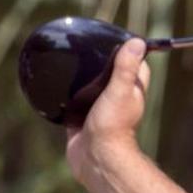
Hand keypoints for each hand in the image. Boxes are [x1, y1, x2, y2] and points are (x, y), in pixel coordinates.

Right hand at [66, 38, 150, 178]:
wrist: (94, 156)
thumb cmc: (112, 125)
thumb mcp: (120, 91)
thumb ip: (127, 68)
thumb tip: (137, 42)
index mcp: (133, 89)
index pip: (137, 63)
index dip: (130, 49)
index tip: (116, 36)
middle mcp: (119, 97)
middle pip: (112, 73)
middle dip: (103, 60)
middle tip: (87, 45)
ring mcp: (99, 108)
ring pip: (92, 86)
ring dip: (83, 77)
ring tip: (69, 59)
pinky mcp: (81, 118)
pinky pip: (73, 102)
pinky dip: (66, 94)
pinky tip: (55, 84)